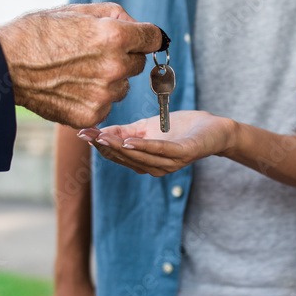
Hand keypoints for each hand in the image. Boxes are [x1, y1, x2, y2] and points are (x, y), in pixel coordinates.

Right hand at [0, 3, 163, 127]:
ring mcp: (104, 95)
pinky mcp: (92, 114)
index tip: (142, 39)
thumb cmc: (38, 32)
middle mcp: (114, 67)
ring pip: (122, 87)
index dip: (147, 37)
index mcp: (115, 36)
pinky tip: (71, 88)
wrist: (4, 65)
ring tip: (77, 72)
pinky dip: (94, 98)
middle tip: (94, 54)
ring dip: (109, 80)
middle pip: (138, 64)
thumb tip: (139, 26)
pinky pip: (106, 105)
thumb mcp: (77, 10)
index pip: (154, 38)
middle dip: (124, 57)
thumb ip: (115, 15)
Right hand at [77, 110, 235, 176]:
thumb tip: (100, 131)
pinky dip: (144, 147)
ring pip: (140, 157)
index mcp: (145, 162)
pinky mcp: (183, 154)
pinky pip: (160, 152)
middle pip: (125, 158)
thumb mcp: (147, 126)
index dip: (99, 145)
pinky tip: (130, 140)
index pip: (118, 155)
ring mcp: (169, 164)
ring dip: (120, 148)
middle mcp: (155, 168)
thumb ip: (125, 131)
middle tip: (87, 135)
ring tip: (102, 138)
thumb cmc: (181, 129)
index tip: (81, 133)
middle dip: (104, 146)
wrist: (214, 129)